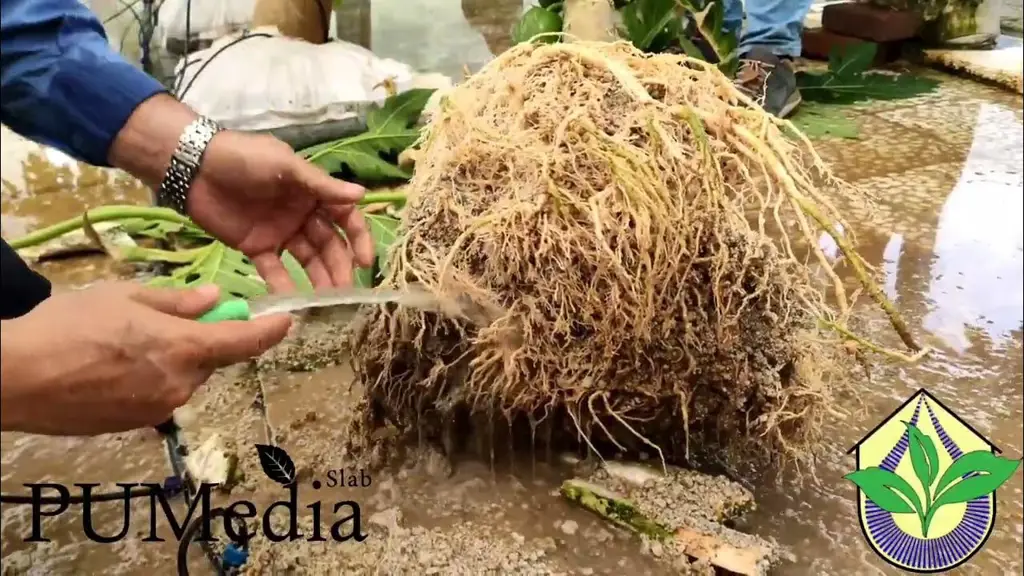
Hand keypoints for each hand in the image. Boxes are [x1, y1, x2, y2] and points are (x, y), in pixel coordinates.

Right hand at [0, 283, 290, 435]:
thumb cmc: (69, 327)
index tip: (286, 321)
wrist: (15, 378)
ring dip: (173, 360)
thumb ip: (177, 301)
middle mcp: (181, 385)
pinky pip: (159, 395)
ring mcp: (158, 409)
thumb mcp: (125, 296)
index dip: (269, 332)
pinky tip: (114, 366)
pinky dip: (151, 378)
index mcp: (184, 349)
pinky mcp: (135, 425)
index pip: (244, 343)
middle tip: (171, 320)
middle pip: (210, 360)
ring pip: (183, 378)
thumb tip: (215, 300)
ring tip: (126, 343)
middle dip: (202, 340)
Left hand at [188, 131, 375, 291]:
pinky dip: (283, 285)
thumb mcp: (285, 165)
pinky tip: (291, 301)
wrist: (193, 166)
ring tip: (325, 301)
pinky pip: (274, 270)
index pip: (345, 218)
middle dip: (339, 267)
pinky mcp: (256, 248)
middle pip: (328, 245)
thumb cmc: (244, 158)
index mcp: (313, 193)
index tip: (365, 263)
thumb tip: (362, 194)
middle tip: (344, 291)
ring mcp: (280, 233)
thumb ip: (321, 185)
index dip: (358, 239)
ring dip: (318, 279)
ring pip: (306, 260)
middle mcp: (302, 215)